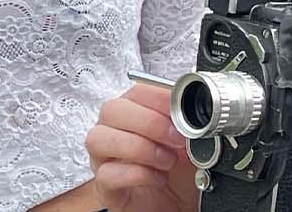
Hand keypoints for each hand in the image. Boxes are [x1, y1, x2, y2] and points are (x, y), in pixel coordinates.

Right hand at [85, 83, 196, 211]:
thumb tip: (193, 113)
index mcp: (134, 113)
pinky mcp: (105, 187)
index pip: (135, 91)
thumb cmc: (180, 170)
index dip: (158, 98)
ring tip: (167, 160)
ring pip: (99, 139)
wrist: (180, 205)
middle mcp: (113, 131)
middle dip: (149, 122)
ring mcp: (104, 158)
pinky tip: (158, 178)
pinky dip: (137, 174)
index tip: (181, 110)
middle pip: (111, 110)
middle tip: (176, 138)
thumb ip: (187, 123)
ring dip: (139, 147)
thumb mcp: (189, 142)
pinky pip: (107, 174)